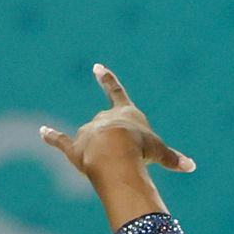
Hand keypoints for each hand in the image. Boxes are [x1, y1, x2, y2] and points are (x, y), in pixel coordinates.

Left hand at [40, 63, 196, 187]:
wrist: (115, 153)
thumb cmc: (140, 149)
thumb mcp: (161, 153)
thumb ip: (173, 159)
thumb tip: (191, 166)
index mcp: (126, 113)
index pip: (116, 92)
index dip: (107, 80)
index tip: (97, 67)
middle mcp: (104, 118)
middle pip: (106, 124)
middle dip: (114, 137)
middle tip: (128, 152)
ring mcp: (88, 132)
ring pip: (91, 140)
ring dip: (99, 151)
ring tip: (112, 164)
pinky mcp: (75, 147)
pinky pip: (61, 141)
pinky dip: (51, 137)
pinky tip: (42, 132)